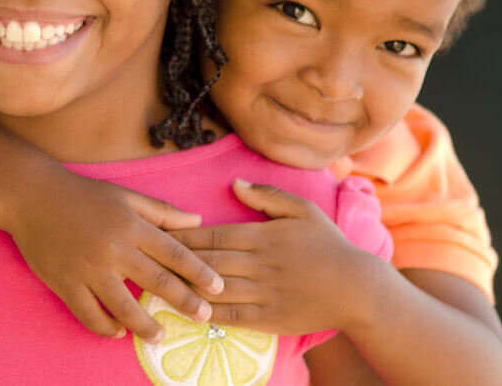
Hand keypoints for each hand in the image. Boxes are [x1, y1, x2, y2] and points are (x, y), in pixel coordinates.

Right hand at [7, 169, 224, 341]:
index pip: (173, 252)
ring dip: (145, 325)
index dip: (198, 271)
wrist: (31, 196)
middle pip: (156, 281)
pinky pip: (88, 313)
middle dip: (184, 301)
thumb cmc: (82, 194)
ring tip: (161, 335)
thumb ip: (162, 211)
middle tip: (205, 318)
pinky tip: (118, 332)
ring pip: (123, 305)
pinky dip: (104, 326)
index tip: (218, 288)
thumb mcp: (125, 195)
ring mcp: (87, 268)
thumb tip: (198, 222)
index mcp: (130, 224)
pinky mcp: (65, 282)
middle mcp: (112, 248)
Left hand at [169, 180, 380, 334]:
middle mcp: (258, 264)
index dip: (183, 236)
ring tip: (156, 284)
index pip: (212, 236)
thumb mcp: (302, 210)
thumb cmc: (328, 245)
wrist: (356, 289)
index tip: (158, 233)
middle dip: (175, 260)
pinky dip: (207, 313)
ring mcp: (263, 292)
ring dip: (184, 287)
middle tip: (146, 257)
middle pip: (207, 262)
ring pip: (215, 289)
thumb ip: (266, 196)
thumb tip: (234, 184)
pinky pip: (231, 316)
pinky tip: (187, 310)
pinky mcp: (269, 317)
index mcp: (262, 236)